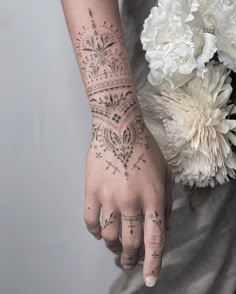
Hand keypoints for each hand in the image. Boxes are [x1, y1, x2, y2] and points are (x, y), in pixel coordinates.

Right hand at [84, 113, 171, 286]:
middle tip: (130, 261)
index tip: (149, 278)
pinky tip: (99, 233)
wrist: (119, 128)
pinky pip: (90, 221)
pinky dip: (94, 232)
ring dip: (113, 247)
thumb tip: (164, 228)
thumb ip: (166, 203)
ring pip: (109, 236)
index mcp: (153, 198)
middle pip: (131, 242)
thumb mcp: (166, 173)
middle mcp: (131, 202)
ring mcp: (109, 197)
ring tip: (116, 248)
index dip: (153, 263)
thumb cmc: (145, 148)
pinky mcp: (92, 191)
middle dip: (132, 258)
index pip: (155, 239)